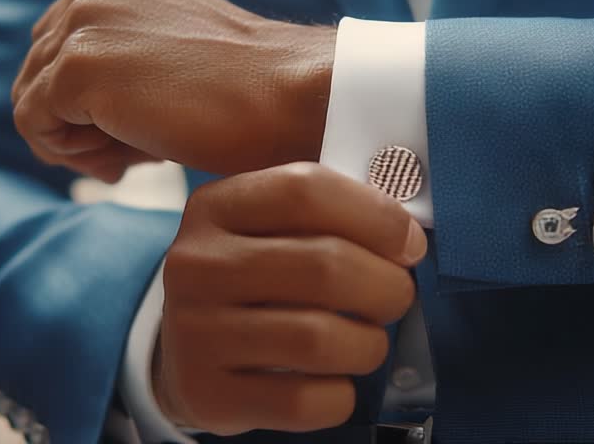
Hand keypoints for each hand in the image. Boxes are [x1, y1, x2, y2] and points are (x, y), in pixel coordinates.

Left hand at [11, 0, 334, 181]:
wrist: (285, 95)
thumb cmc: (241, 90)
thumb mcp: (166, 52)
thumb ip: (112, 59)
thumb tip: (50, 122)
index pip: (58, 39)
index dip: (83, 97)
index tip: (130, 127)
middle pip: (38, 67)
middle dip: (74, 120)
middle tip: (126, 155)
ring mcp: (82, 20)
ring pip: (30, 96)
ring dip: (72, 140)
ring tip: (124, 161)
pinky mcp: (78, 67)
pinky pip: (33, 124)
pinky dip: (67, 154)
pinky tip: (121, 163)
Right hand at [153, 163, 426, 434]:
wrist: (185, 354)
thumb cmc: (252, 281)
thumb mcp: (267, 227)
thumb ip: (327, 214)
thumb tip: (407, 235)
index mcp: (215, 207)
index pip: (306, 191)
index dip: (376, 216)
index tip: (409, 243)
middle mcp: (196, 264)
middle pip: (324, 266)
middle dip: (386, 287)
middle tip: (396, 297)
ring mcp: (194, 331)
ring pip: (319, 339)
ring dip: (368, 345)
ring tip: (368, 342)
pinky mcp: (206, 393)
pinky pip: (303, 401)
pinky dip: (340, 396)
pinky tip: (336, 382)